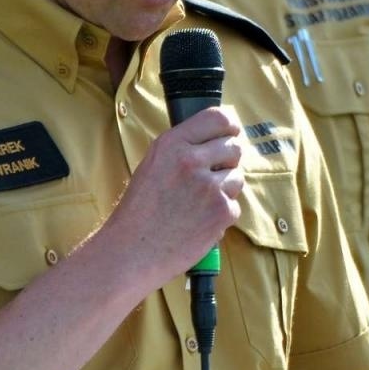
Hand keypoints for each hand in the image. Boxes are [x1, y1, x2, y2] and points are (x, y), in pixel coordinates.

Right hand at [100, 105, 243, 292]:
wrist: (131, 251)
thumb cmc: (139, 211)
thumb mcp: (153, 164)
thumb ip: (183, 148)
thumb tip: (218, 138)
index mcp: (172, 143)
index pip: (218, 118)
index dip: (229, 126)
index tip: (231, 133)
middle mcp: (192, 160)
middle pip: (234, 147)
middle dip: (227, 161)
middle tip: (210, 177)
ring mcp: (209, 186)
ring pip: (237, 177)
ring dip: (225, 189)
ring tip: (198, 204)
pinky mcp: (221, 211)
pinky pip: (234, 205)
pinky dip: (221, 215)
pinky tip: (198, 221)